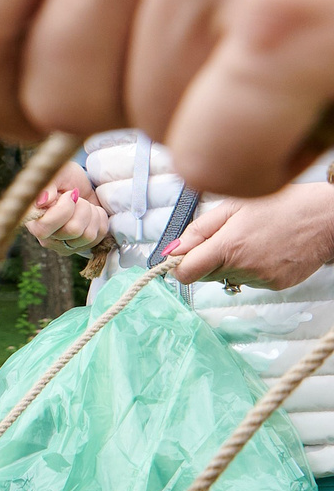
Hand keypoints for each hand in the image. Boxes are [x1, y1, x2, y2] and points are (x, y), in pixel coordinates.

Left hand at [0, 0, 333, 195]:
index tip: (23, 114)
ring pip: (144, 128)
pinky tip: (317, 83)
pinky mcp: (289, 15)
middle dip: (134, 100)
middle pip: (50, 96)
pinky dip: (269, 153)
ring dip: (224, 111)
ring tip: (298, 26)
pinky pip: (214, 160)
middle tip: (232, 42)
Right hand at [27, 164, 111, 256]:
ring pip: (88, 236)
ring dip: (92, 214)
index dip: (63, 210)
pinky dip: (100, 221)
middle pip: (73, 231)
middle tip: (78, 198)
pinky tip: (91, 213)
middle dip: (82, 208)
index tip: (69, 194)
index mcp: (33, 222)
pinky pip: (99, 238)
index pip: (45, 228)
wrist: (76, 184)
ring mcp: (64, 245)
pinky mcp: (80, 247)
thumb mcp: (55, 175)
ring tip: (84, 205)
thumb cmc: (63, 178)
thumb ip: (47, 186)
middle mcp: (46, 238)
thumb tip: (42, 201)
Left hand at [170, 184, 333, 290]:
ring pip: (229, 278)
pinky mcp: (276, 285)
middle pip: (205, 276)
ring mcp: (261, 279)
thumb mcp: (235, 206)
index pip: (186, 273)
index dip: (180, 265)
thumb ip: (199, 229)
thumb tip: (173, 249)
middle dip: (207, 260)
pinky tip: (268, 250)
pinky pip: (251, 281)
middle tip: (226, 238)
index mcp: (228, 246)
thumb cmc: (283, 204)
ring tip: (254, 240)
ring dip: (232, 264)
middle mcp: (243, 267)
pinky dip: (253, 268)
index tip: (184, 256)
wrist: (327, 217)